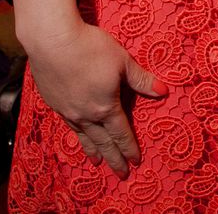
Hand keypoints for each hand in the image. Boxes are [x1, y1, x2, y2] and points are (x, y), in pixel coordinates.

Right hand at [27, 20, 167, 177]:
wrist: (53, 42)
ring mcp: (68, 111)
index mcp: (106, 107)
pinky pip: (69, 127)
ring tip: (98, 163)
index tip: (135, 161)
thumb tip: (164, 91)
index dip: (129, 148)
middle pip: (103, 142)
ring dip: (94, 151)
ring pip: (84, 137)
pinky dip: (77, 137)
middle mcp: (87, 115)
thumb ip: (141, 79)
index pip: (121, 133)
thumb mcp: (122, 61)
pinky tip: (78, 136)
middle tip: (121, 174)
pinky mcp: (55, 104)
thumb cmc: (91, 48)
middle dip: (114, 158)